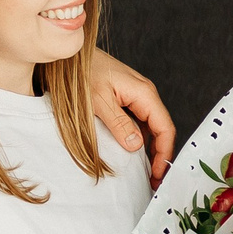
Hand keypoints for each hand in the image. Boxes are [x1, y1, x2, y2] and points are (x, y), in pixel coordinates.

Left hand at [83, 50, 176, 179]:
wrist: (68, 54)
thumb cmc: (82, 71)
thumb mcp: (98, 101)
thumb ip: (119, 123)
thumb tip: (136, 146)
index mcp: (144, 93)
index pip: (165, 128)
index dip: (164, 153)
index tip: (157, 174)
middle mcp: (144, 94)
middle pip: (161, 129)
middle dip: (160, 155)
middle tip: (153, 179)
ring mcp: (136, 95)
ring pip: (150, 126)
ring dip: (150, 148)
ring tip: (145, 170)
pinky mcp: (125, 98)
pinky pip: (138, 121)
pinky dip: (139, 138)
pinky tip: (132, 151)